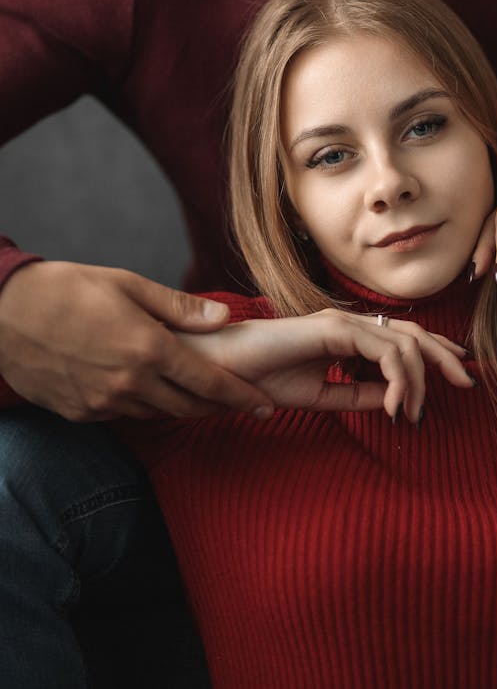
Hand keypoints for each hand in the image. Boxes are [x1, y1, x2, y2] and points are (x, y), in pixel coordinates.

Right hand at [0, 261, 274, 421]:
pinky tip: (150, 391)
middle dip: (219, 408)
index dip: (241, 397)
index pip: (209, 383)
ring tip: (202, 396)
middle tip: (243, 404)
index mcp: (147, 349)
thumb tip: (225, 318)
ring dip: (183, 408)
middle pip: (189, 407)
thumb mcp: (128, 285)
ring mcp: (102, 403)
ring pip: (158, 414)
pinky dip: (145, 406)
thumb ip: (180, 308)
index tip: (265, 405)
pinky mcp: (80, 413)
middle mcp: (128, 383)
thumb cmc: (68, 289)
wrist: (3, 314)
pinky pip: (125, 416)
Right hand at [185, 308, 474, 423]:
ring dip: (418, 381)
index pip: (402, 339)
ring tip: (414, 415)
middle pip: (413, 333)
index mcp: (348, 336)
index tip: (456, 379)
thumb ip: (357, 395)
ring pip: (403, 343)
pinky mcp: (333, 328)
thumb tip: (395, 403)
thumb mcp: (321, 395)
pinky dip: (398, 379)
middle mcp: (350, 323)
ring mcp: (342, 322)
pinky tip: (397, 407)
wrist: (224, 369)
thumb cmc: (261, 378)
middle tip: (468, 384)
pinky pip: (382, 350)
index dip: (434, 355)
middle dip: (445, 357)